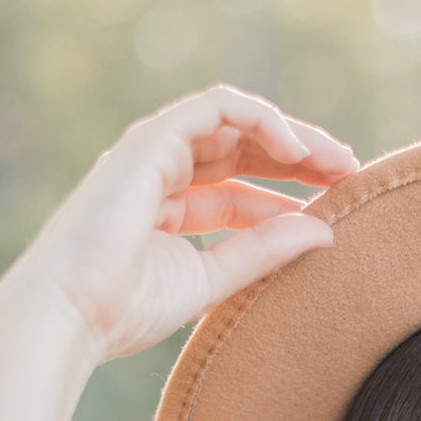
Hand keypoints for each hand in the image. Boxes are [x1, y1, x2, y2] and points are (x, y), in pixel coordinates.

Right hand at [0, 82, 360, 367]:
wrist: (70, 314)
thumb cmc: (126, 309)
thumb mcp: (212, 279)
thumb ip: (263, 253)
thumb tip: (325, 232)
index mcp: (170, 209)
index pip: (242, 189)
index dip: (292, 194)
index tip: (338, 208)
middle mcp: (161, 173)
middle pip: (243, 148)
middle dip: (301, 157)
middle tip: (349, 172)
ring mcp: (153, 153)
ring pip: (234, 120)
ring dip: (290, 134)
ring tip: (335, 160)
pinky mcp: (149, 140)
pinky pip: (215, 107)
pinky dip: (260, 119)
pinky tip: (297, 149)